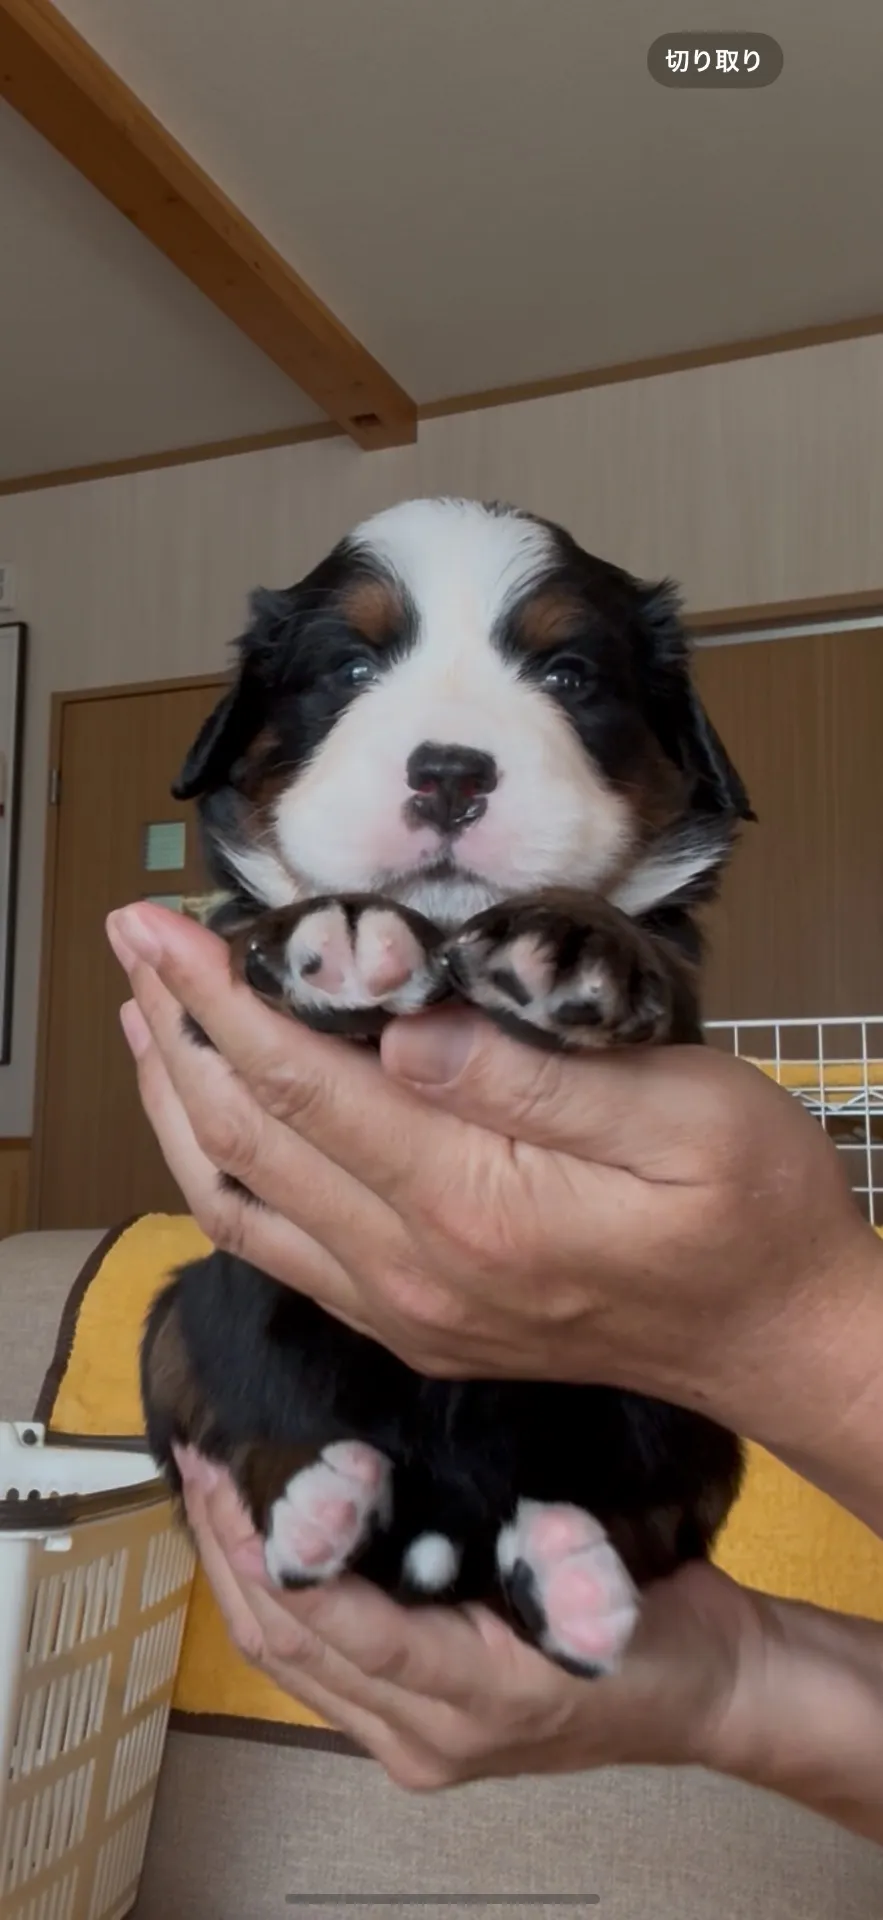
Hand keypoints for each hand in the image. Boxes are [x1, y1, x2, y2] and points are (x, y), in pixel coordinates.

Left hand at [107, 903, 882, 1521]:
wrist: (779, 1343)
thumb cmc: (752, 1216)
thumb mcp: (685, 1114)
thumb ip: (535, 1075)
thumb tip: (404, 1030)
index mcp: (473, 1205)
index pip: (301, 1085)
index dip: (217, 998)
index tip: (162, 925)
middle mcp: (414, 1271)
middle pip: (246, 1139)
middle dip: (176, 1029)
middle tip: (135, 942)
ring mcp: (405, 1309)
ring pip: (238, 1202)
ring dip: (178, 1103)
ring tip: (147, 1015)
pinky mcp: (412, 1324)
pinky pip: (279, 1249)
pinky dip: (222, 1172)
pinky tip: (213, 1119)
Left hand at [172, 1448, 748, 1789]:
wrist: (707, 1697)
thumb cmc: (664, 1636)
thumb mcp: (607, 1583)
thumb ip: (545, 1553)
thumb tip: (460, 1498)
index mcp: (478, 1702)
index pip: (352, 1632)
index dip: (296, 1556)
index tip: (259, 1476)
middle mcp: (426, 1737)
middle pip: (290, 1648)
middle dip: (232, 1551)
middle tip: (202, 1457)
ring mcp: (410, 1739)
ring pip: (283, 1661)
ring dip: (235, 1571)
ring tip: (207, 1483)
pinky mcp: (404, 1722)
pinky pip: (311, 1666)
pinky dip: (270, 1598)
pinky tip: (252, 1536)